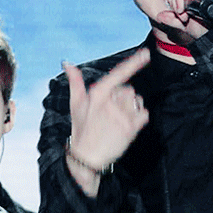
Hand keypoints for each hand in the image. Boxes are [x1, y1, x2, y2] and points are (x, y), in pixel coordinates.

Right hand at [64, 49, 150, 175]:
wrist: (87, 158)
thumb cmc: (82, 129)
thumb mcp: (76, 104)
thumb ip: (75, 82)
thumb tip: (67, 63)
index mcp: (98, 94)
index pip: (119, 74)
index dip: (134, 63)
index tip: (146, 54)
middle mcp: (111, 102)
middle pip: (129, 89)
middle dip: (123, 96)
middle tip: (112, 110)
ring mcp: (122, 115)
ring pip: (137, 100)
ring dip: (132, 106)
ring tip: (118, 118)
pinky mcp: (131, 128)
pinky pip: (144, 113)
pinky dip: (139, 117)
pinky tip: (127, 124)